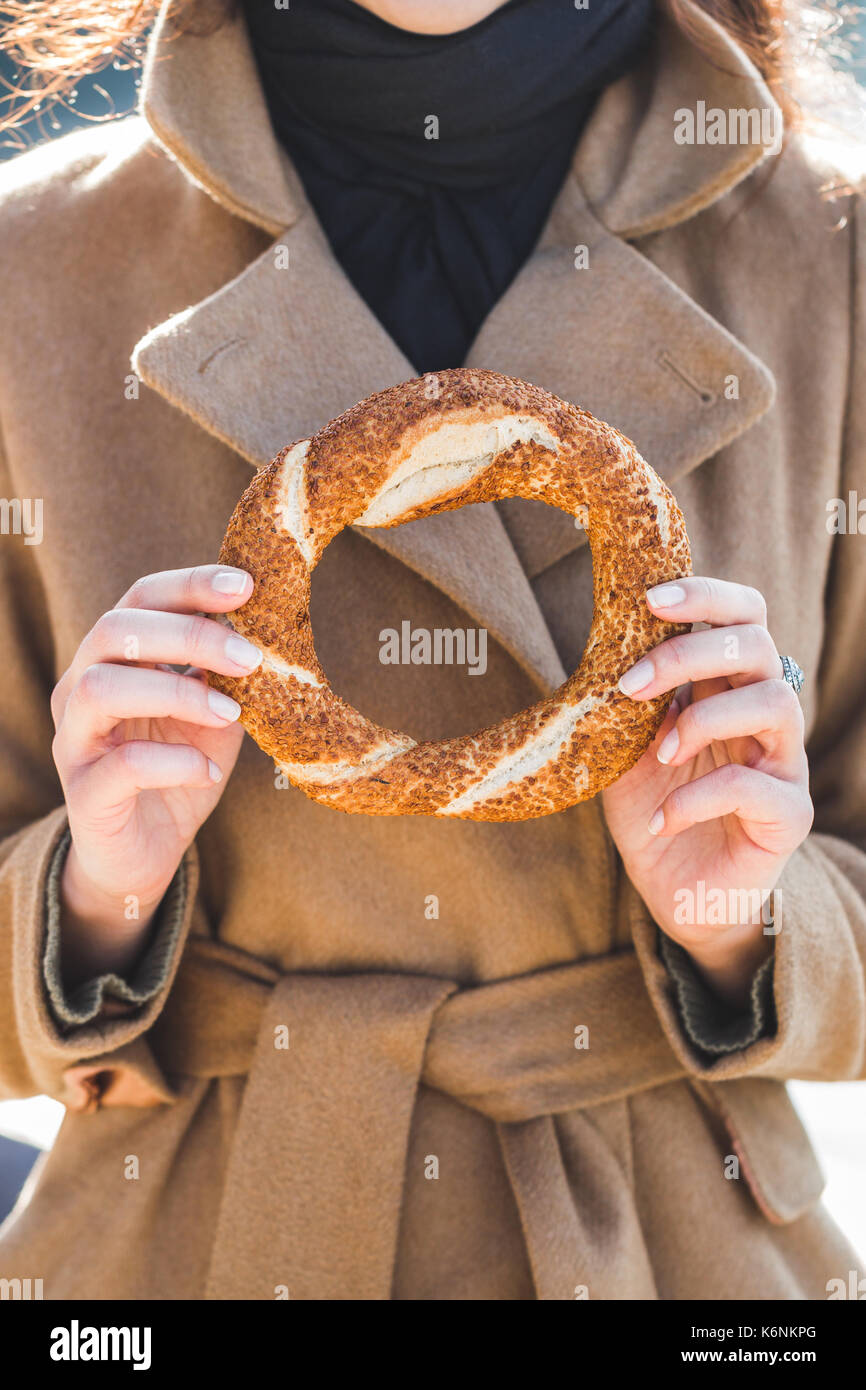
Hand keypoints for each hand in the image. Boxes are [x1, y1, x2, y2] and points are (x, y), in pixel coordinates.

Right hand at [51, 566, 259, 982]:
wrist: (146, 852)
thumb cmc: (179, 769)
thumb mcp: (214, 713)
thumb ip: (230, 673)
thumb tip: (273, 626)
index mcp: (113, 658)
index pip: (141, 599)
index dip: (190, 585)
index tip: (245, 586)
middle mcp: (81, 688)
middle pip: (116, 631)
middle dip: (189, 634)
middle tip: (251, 657)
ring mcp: (75, 740)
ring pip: (101, 689)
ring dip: (175, 693)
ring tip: (230, 713)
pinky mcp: (84, 793)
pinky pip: (120, 765)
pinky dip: (173, 762)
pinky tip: (209, 771)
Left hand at [602, 577, 812, 1007]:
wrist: (678, 892)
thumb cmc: (655, 810)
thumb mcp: (624, 748)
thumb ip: (622, 702)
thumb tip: (593, 651)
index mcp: (728, 686)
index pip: (743, 616)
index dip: (706, 595)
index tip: (650, 601)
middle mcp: (764, 715)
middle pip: (758, 645)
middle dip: (690, 652)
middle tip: (631, 685)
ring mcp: (783, 762)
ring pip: (775, 703)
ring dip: (703, 719)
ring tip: (659, 753)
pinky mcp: (788, 814)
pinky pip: (755, 787)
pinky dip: (697, 797)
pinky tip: (662, 818)